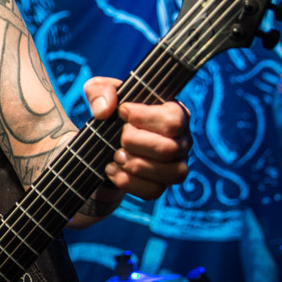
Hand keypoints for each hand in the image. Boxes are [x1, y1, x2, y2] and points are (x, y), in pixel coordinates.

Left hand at [84, 76, 190, 200]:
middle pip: (169, 149)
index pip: (173, 121)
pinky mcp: (161, 186)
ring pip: (171, 173)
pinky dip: (128, 182)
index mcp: (175, 114)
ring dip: (135, 164)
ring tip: (116, 155)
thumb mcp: (99, 92)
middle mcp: (183, 141)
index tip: (123, 112)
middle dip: (134, 142)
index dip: (144, 118)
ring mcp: (175, 166)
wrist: (101, 144)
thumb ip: (100, 91)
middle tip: (120, 137)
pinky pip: (154, 191)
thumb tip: (106, 110)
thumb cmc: (110, 113)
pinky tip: (112, 169)